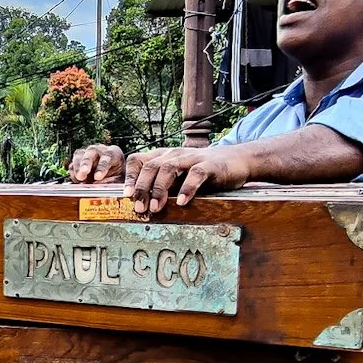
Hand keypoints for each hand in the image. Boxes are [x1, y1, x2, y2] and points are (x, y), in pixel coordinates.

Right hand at [66, 144, 124, 182]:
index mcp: (114, 153)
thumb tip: (100, 186)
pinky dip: (73, 173)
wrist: (112, 175)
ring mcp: (88, 154)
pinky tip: (78, 180)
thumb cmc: (118, 175)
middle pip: (91, 152)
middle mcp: (100, 151)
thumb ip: (112, 182)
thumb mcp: (120, 180)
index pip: (108, 157)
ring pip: (79, 156)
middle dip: (86, 162)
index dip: (102, 166)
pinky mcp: (79, 161)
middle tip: (84, 172)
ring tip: (79, 178)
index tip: (98, 177)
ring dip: (78, 167)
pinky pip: (73, 165)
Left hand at [124, 143, 252, 215]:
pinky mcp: (210, 165)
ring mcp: (192, 158)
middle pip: (151, 166)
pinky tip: (183, 202)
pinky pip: (195, 174)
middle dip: (142, 187)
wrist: (237, 160)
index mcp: (164, 156)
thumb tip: (140, 204)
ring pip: (169, 168)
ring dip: (159, 188)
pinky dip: (187, 188)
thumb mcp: (179, 176)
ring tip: (155, 207)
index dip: (130, 176)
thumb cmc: (204, 171)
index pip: (139, 160)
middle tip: (138, 208)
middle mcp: (175, 154)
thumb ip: (163, 185)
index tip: (125, 195)